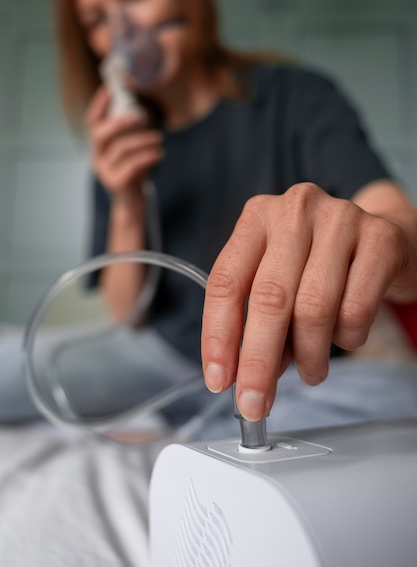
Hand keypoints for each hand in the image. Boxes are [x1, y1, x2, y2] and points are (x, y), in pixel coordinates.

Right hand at [86, 86, 163, 196]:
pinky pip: (132, 165)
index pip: (92, 121)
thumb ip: (133, 132)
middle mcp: (97, 157)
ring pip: (121, 149)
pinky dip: (147, 157)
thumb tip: (141, 108)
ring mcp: (104, 171)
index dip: (99, 104)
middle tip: (139, 114)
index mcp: (99, 146)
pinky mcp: (116, 183)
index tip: (110, 88)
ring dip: (143, 140)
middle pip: (99, 134)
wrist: (133, 203)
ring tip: (159, 138)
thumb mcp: (132, 150)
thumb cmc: (134, 171)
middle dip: (119, 121)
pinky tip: (159, 154)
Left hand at [201, 182, 413, 420]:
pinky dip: (347, 339)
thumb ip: (258, 317)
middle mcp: (295, 209)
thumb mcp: (279, 277)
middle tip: (257, 402)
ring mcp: (340, 218)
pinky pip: (356, 309)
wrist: (381, 240)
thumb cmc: (319, 264)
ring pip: (313, 308)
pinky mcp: (381, 239)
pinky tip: (344, 338)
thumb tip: (245, 375)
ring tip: (310, 371)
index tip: (220, 380)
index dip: (218, 336)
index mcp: (257, 217)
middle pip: (268, 298)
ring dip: (308, 355)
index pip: (225, 281)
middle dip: (259, 360)